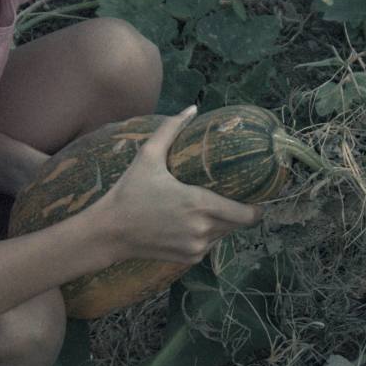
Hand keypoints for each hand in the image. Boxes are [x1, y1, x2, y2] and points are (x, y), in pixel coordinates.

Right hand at [97, 107, 263, 265]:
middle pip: (239, 224)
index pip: (248, 214)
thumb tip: (192, 107)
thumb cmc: (129, 192)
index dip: (257, 207)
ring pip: (224, 235)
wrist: (108, 232)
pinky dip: (207, 236)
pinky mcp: (188, 258)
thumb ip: (170, 130)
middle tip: (233, 196)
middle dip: (240, 212)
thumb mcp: (148, 156)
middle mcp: (203, 230)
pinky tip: (193, 222)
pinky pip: (208, 246)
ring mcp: (196, 248)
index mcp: (200, 205)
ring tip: (211, 207)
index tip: (255, 195)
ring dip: (223, 223)